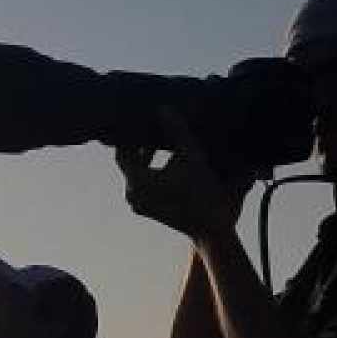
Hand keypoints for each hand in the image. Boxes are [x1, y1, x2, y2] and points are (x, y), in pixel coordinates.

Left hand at [114, 108, 253, 241]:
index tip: (139, 118)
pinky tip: (167, 156)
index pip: (123, 149)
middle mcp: (132, 194)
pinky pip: (141, 182)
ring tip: (159, 138)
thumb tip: (163, 108)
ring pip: (135, 171)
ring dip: (146, 155)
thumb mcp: (192, 157)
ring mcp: (138, 203)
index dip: (131, 132)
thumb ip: (177, 131)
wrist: (213, 228)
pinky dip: (150, 169)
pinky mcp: (146, 208)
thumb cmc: (204, 192)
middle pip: (128, 160)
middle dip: (139, 142)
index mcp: (138, 182)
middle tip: (149, 124)